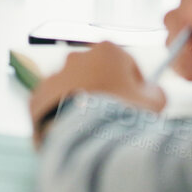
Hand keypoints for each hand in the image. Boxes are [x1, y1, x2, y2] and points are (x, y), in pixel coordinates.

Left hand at [29, 42, 164, 146]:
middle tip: (113, 119)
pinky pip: (53, 105)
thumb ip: (154, 91)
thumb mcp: (154, 103)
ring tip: (92, 129)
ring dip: (82, 102)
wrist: (85, 140)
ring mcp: (54, 76)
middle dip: (105, 91)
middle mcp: (77, 57)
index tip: (136, 104)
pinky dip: (61, 115)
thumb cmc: (122, 117)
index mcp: (107, 51)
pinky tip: (73, 132)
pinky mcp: (36, 97)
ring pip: (73, 89)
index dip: (134, 85)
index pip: (125, 64)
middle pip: (97, 74)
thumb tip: (151, 90)